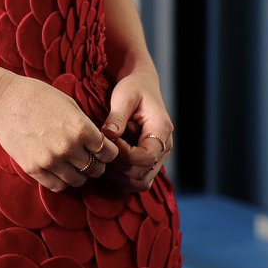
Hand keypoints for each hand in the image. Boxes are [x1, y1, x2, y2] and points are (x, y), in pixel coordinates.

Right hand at [0, 74, 118, 192]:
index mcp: (81, 128)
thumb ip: (85, 125)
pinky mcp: (33, 168)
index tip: (104, 150)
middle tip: (90, 158)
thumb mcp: (69, 104)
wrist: (3, 100)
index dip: (109, 152)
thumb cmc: (37, 96)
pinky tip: (59, 170)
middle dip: (96, 164)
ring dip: (79, 174)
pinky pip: (57, 186)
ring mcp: (50, 160)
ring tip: (74, 164)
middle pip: (95, 169)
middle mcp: (68, 147)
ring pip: (78, 181)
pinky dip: (62, 181)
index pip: (108, 153)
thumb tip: (100, 141)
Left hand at [99, 71, 173, 191]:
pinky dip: (121, 177)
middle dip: (118, 165)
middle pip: (142, 174)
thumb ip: (117, 117)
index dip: (124, 154)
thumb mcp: (124, 96)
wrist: (141, 85)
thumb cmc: (134, 87)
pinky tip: (109, 160)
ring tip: (106, 155)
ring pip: (140, 183)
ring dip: (119, 175)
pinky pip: (136, 181)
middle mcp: (164, 148)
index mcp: (161, 130)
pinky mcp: (148, 162)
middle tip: (104, 148)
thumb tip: (109, 135)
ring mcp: (158, 157)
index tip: (110, 139)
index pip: (147, 157)